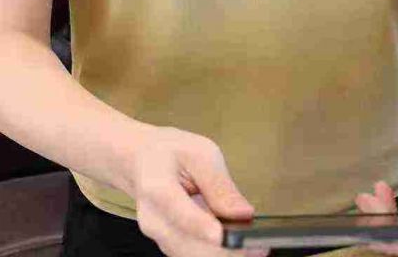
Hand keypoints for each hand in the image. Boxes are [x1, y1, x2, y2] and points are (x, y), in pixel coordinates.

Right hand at [130, 126, 269, 256]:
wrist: (138, 161)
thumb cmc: (170, 151)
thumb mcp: (199, 152)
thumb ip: (219, 184)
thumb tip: (244, 214)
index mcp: (157, 187)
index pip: (179, 212)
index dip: (202, 227)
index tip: (226, 236)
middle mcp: (153, 219)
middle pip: (189, 245)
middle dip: (225, 251)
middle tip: (259, 248)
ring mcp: (158, 237)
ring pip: (192, 256)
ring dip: (224, 256)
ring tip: (255, 249)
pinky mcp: (168, 245)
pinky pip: (192, 256)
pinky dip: (216, 254)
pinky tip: (239, 247)